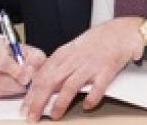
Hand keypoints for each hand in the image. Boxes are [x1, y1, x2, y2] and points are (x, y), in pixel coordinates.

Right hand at [0, 39, 45, 98]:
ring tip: (20, 85)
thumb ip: (34, 59)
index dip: (16, 72)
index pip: (1, 62)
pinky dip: (3, 94)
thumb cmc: (12, 53)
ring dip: (11, 90)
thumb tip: (34, 70)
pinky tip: (10, 88)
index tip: (27, 78)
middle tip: (27, 84)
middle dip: (16, 84)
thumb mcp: (27, 50)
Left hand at [21, 17, 144, 120]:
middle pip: (51, 82)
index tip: (25, 107)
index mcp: (63, 54)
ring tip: (55, 115)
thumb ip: (57, 65)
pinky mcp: (107, 70)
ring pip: (70, 85)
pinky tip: (88, 105)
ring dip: (60, 102)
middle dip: (38, 101)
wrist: (121, 32)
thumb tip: (42, 83)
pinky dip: (92, 97)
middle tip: (32, 116)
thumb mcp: (72, 49)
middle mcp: (75, 60)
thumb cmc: (97, 41)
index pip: (41, 75)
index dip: (30, 93)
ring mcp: (91, 65)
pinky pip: (98, 86)